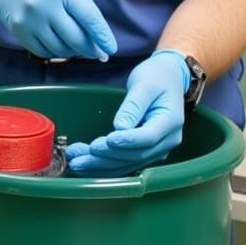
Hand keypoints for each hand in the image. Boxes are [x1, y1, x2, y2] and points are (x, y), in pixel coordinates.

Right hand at [0, 0, 117, 60]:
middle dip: (91, 49)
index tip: (111, 49)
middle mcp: (44, 4)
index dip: (102, 36)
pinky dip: (54, 52)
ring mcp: (28, 19)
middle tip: (97, 52)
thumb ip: (82, 0)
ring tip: (76, 46)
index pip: (89, 18)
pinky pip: (41, 51)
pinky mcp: (16, 29)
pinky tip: (59, 45)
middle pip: (76, 38)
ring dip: (73, 51)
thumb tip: (96, 33)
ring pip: (59, 48)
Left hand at [66, 49, 189, 175]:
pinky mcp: (146, 151)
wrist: (168, 79)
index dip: (127, 141)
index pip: (148, 137)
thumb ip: (133, 106)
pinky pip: (126, 162)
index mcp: (170, 121)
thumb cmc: (156, 78)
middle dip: (105, 158)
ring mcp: (158, 149)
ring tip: (75, 162)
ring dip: (101, 166)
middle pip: (136, 155)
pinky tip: (86, 165)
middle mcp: (167, 140)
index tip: (106, 140)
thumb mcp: (144, 84)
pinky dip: (105, 166)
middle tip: (78, 157)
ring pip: (129, 163)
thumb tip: (120, 127)